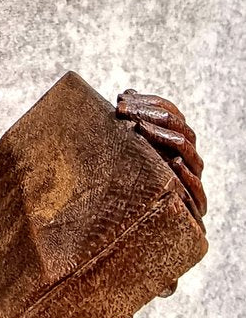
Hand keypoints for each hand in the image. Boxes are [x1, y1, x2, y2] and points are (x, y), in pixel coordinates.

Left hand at [116, 89, 206, 225]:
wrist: (139, 223)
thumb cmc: (132, 180)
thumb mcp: (128, 151)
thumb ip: (132, 123)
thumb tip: (126, 94)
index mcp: (176, 139)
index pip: (171, 113)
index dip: (148, 103)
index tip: (121, 100)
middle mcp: (188, 156)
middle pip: (179, 128)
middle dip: (150, 115)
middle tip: (123, 112)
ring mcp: (192, 177)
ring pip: (187, 150)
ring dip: (163, 136)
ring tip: (140, 129)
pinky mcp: (194, 205)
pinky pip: (197, 189)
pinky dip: (186, 175)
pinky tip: (173, 163)